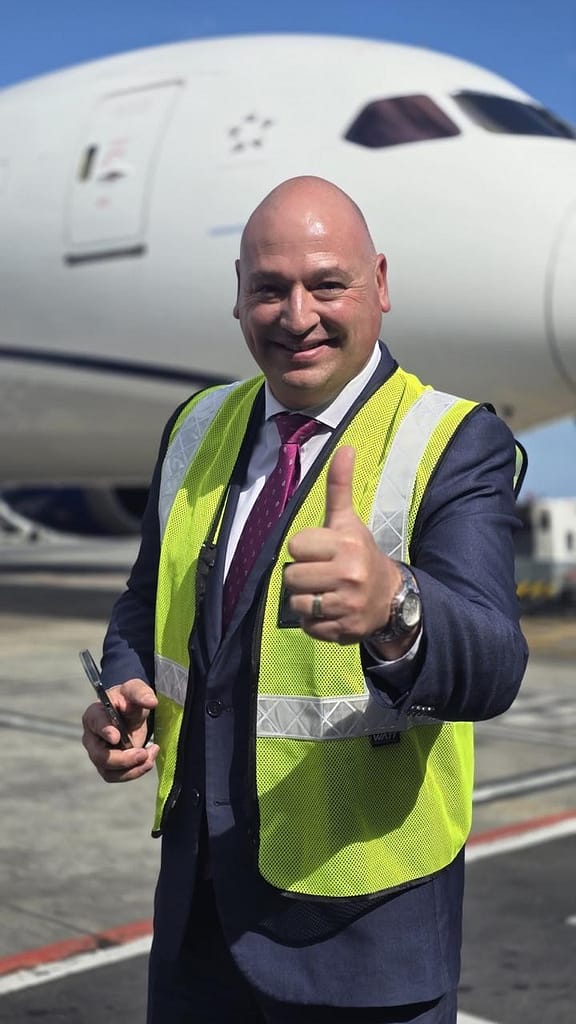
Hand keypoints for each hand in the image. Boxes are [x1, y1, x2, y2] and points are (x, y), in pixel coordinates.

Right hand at [81, 678, 158, 782]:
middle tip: (143, 753)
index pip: (96, 724)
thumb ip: (141, 694)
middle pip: (100, 756)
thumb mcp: (136, 690)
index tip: (117, 737)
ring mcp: (99, 754)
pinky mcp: (110, 766)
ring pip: (109, 772)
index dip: (104, 731)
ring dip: (132, 770)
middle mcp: (92, 737)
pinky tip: (149, 759)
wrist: (131, 711)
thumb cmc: (128, 699)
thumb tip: (151, 702)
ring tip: (150, 756)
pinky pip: (119, 776)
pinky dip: (136, 772)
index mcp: (94, 715)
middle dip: (123, 759)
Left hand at [284, 446, 401, 644]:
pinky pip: (308, 626)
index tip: (322, 553)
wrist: (390, 597)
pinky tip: (330, 611)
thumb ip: (339, 486)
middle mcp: (349, 574)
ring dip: (306, 600)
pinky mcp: (344, 629)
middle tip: (321, 575)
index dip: (304, 550)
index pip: (295, 547)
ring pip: (297, 603)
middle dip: (302, 576)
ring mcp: (347, 604)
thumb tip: (345, 447)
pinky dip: (314, 622)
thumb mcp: (348, 521)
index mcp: (347, 544)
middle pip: (291, 577)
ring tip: (324, 593)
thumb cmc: (359, 554)